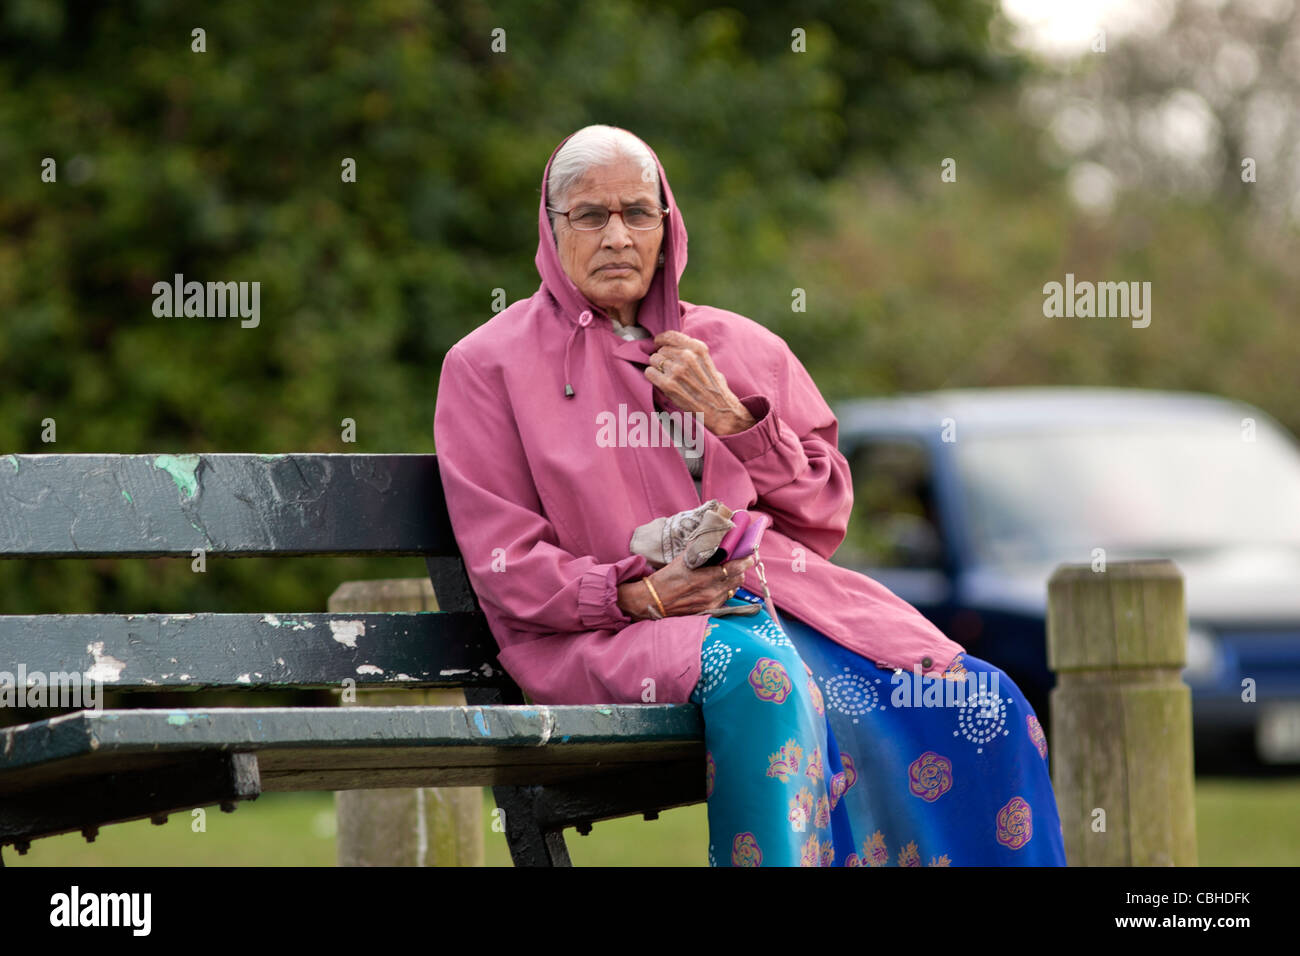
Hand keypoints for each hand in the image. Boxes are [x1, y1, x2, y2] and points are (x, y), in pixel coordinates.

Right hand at [617, 552, 755, 621]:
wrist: (652, 600)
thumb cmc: (666, 578)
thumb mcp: (682, 559)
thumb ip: (700, 549)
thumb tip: (712, 535)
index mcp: (704, 577)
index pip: (734, 568)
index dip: (745, 561)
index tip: (750, 555)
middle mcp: (710, 592)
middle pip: (738, 579)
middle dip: (740, 570)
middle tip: (738, 562)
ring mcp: (710, 603)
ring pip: (732, 590)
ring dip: (733, 580)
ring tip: (727, 573)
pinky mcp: (708, 610)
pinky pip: (724, 598)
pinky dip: (725, 590)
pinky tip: (717, 585)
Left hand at [644, 330, 755, 435]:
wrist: (719, 409)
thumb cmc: (713, 386)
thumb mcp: (707, 361)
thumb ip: (691, 351)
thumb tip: (672, 345)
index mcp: (697, 348)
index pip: (670, 335)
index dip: (661, 339)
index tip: (658, 343)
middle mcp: (687, 356)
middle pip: (661, 349)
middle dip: (662, 358)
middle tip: (669, 368)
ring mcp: (677, 370)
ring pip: (654, 360)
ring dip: (657, 368)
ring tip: (667, 376)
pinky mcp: (668, 384)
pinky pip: (649, 372)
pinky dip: (652, 376)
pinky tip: (661, 381)